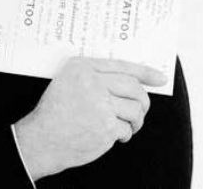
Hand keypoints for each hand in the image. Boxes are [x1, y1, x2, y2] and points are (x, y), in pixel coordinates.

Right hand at [14, 57, 166, 179]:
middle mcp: (91, 81)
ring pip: (135, 109)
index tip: (160, 77)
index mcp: (82, 66)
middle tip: (139, 109)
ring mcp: (99, 104)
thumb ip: (94, 75)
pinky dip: (124, 134)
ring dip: (134, 120)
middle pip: (134, 88)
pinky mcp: (105, 126)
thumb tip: (133, 80)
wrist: (42, 138)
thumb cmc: (56, 110)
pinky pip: (127, 128)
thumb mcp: (68, 81)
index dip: (145, 72)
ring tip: (124, 125)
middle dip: (142, 101)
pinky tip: (113, 135)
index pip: (121, 65)